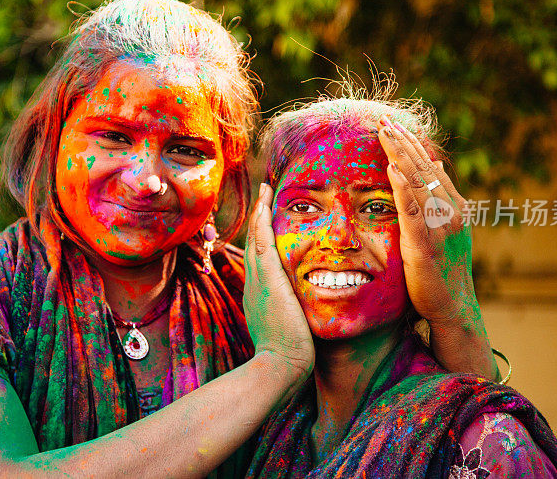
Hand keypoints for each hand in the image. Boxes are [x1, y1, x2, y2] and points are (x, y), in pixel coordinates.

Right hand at [243, 183, 314, 384]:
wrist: (280, 366)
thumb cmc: (289, 356)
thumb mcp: (288, 328)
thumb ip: (292, 314)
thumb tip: (303, 311)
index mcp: (258, 295)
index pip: (261, 260)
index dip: (263, 239)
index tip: (268, 223)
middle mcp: (254, 284)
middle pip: (254, 243)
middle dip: (259, 218)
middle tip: (264, 195)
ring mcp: (258, 280)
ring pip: (256, 238)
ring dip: (260, 212)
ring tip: (265, 190)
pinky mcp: (268, 279)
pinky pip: (262, 242)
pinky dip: (262, 221)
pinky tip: (265, 203)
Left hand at [376, 115, 483, 336]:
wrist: (454, 307)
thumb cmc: (442, 271)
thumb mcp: (442, 231)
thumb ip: (437, 201)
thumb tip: (435, 165)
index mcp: (455, 207)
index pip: (431, 168)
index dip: (412, 145)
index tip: (395, 126)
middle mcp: (452, 212)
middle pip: (425, 169)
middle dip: (404, 142)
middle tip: (384, 120)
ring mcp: (441, 227)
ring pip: (419, 183)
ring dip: (401, 155)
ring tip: (384, 132)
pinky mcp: (426, 244)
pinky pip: (413, 210)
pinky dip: (402, 187)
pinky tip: (391, 168)